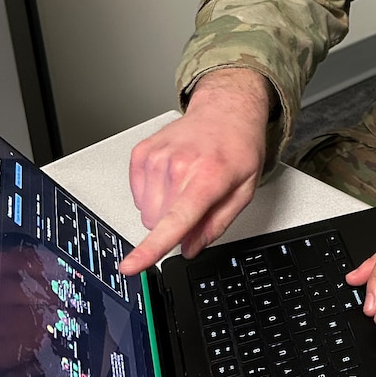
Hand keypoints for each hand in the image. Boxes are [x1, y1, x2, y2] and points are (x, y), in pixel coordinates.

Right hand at [118, 69, 271, 274]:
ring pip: (146, 212)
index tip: (131, 265)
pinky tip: (173, 175)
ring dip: (164, 207)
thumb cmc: (238, 148)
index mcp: (208, 177)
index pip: (175, 220)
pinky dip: (153, 193)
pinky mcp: (141, 153)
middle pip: (158, 223)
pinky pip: (137, 195)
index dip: (151, 248)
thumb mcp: (244, 190)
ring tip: (187, 182)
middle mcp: (178, 165)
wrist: (225, 110)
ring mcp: (156, 157)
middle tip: (198, 198)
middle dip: (175, 222)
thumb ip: (217, 224)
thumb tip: (190, 248)